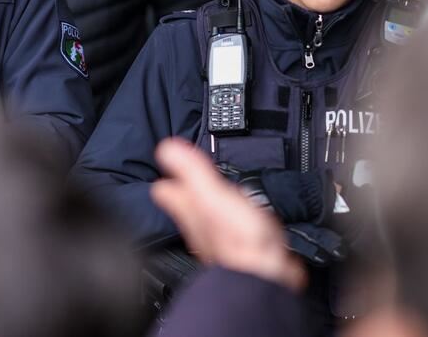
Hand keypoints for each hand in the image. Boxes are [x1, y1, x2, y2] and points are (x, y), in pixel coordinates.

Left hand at [151, 137, 305, 291]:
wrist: (265, 278)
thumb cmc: (240, 240)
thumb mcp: (214, 196)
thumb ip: (192, 171)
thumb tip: (166, 148)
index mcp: (192, 210)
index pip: (169, 193)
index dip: (167, 183)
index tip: (162, 176)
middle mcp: (202, 228)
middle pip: (189, 208)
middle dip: (186, 196)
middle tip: (182, 186)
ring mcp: (222, 242)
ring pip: (211, 221)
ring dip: (210, 210)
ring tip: (211, 201)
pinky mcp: (245, 252)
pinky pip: (236, 232)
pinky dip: (236, 225)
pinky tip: (243, 225)